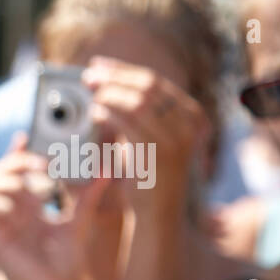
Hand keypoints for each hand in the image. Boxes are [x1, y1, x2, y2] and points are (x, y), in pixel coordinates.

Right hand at [0, 135, 109, 279]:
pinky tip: (23, 207)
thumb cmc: (65, 261)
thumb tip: (106, 168)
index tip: (26, 135)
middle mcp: (13, 209)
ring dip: (9, 178)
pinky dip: (3, 201)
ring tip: (31, 184)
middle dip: (17, 161)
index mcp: (30, 204)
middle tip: (42, 165)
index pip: (16, 170)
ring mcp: (3, 221)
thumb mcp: (80, 221)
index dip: (18, 151)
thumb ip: (88, 195)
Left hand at [83, 56, 209, 220]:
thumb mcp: (151, 140)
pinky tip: (95, 112)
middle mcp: (189, 123)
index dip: (123, 70)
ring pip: (138, 100)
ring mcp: (177, 136)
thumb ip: (140, 116)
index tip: (99, 64)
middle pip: (147, 85)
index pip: (155, 81)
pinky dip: (109, 112)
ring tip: (90, 92)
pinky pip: (129, 121)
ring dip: (110, 92)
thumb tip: (109, 87)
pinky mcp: (159, 150)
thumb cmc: (149, 177)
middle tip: (88, 76)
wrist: (159, 214)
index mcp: (192, 116)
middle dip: (114, 76)